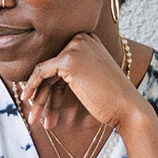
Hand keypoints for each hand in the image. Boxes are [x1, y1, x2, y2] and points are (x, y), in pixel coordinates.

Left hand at [20, 33, 146, 132]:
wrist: (128, 108)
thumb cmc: (111, 99)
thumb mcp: (89, 79)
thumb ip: (69, 73)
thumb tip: (38, 79)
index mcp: (89, 39)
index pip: (60, 61)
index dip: (49, 85)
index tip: (41, 103)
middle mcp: (82, 37)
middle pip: (52, 67)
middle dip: (43, 93)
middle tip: (35, 115)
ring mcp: (75, 47)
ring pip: (45, 72)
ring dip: (39, 97)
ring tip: (34, 120)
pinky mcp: (68, 60)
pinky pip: (41, 72)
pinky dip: (33, 86)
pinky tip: (29, 101)